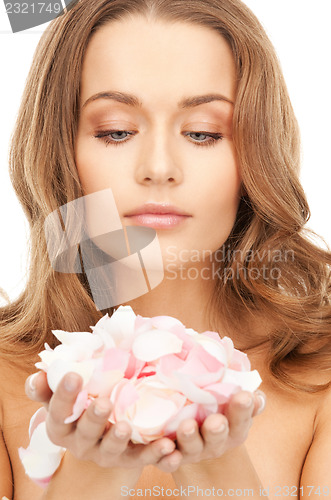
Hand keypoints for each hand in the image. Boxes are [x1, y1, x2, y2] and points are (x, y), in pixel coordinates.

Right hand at [25, 371, 179, 472]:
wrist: (99, 430)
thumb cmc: (80, 402)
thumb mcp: (62, 394)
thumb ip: (48, 385)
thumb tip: (40, 375)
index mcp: (62, 426)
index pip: (58, 412)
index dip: (64, 395)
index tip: (74, 375)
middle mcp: (80, 443)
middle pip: (85, 433)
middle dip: (94, 419)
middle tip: (104, 403)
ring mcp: (104, 453)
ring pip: (110, 450)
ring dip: (118, 439)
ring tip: (126, 427)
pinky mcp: (128, 458)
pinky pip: (141, 458)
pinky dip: (156, 454)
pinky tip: (169, 447)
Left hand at [163, 390, 265, 470]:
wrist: (191, 430)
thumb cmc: (216, 409)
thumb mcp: (232, 402)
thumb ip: (246, 397)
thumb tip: (257, 395)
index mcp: (232, 429)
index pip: (241, 420)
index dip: (243, 410)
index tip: (245, 396)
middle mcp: (214, 443)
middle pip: (217, 438)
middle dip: (216, 429)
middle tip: (216, 421)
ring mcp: (192, 451)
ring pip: (191, 447)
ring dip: (190, 438)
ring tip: (187, 426)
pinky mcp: (169, 458)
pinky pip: (166, 462)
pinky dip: (166, 457)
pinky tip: (166, 448)